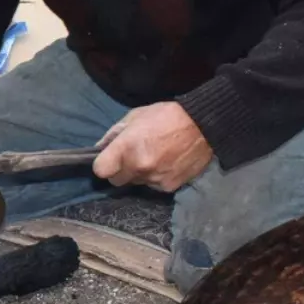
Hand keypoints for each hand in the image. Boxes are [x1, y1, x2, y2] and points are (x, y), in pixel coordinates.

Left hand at [92, 102, 213, 192]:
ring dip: (138, 174)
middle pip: (116, 181)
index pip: (100, 171)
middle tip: (131, 158)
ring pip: (135, 184)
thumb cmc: (165, 116)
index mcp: (126, 148)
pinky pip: (153, 187)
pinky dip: (155, 178)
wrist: (203, 124)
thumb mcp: (134, 117)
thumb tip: (100, 149)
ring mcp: (154, 179)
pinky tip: (165, 164)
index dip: (103, 165)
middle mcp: (138, 167)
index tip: (108, 160)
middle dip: (120, 171)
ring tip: (152, 157)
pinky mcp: (169, 187)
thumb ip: (113, 135)